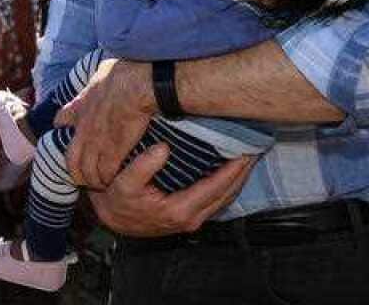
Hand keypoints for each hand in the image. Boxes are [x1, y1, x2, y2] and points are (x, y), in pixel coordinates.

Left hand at [56, 57, 153, 190]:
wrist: (136, 85)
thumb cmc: (124, 73)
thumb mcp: (101, 72)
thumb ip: (98, 81)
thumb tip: (103, 73)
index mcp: (81, 106)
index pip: (62, 120)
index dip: (63, 129)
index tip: (68, 134)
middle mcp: (83, 128)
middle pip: (71, 158)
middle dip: (76, 171)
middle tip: (85, 177)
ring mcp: (96, 141)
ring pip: (86, 170)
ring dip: (93, 179)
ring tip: (101, 185)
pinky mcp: (113, 151)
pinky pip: (105, 173)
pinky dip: (108, 180)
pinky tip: (114, 182)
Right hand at [85, 144, 255, 236]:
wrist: (113, 220)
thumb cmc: (117, 201)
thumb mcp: (123, 183)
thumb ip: (143, 166)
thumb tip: (163, 147)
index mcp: (179, 210)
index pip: (216, 187)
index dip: (233, 169)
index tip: (245, 150)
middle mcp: (191, 218)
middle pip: (228, 194)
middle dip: (243, 172)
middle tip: (255, 148)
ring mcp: (192, 220)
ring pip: (226, 199)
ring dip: (239, 179)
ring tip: (248, 157)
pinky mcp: (190, 217)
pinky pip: (217, 201)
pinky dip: (228, 185)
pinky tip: (232, 170)